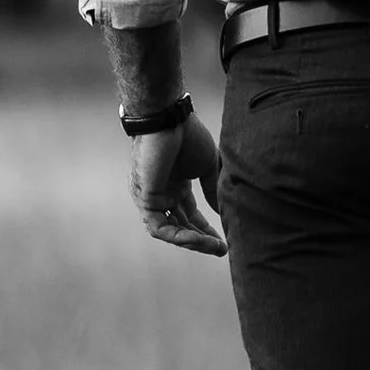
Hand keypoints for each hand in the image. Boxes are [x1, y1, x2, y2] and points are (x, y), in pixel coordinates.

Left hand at [129, 108, 224, 256]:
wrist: (170, 119)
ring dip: (192, 242)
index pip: (190, 215)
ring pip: (169, 231)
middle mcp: (161, 195)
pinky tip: (198, 239)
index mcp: (174, 186)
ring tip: (214, 247)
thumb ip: (212, 190)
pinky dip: (178, 236)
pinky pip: (159, 227)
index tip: (224, 241)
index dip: (206, 229)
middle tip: (222, 249)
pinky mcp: (145, 199)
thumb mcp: (207, 167)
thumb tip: (222, 212)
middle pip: (180, 226)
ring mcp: (151, 199)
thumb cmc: (188, 136)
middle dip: (202, 240)